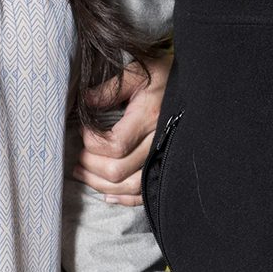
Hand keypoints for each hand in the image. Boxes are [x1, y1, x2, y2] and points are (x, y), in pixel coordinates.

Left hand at [74, 52, 171, 204]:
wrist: (197, 85)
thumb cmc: (164, 75)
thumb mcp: (136, 73)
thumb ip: (109, 90)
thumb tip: (83, 102)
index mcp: (149, 117)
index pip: (115, 145)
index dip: (92, 143)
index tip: (81, 131)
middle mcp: (158, 141)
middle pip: (118, 170)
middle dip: (90, 166)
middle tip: (76, 157)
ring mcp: (164, 157)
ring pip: (129, 186)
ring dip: (101, 184)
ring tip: (83, 173)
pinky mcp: (167, 166)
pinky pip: (145, 193)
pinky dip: (124, 198)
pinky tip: (109, 194)